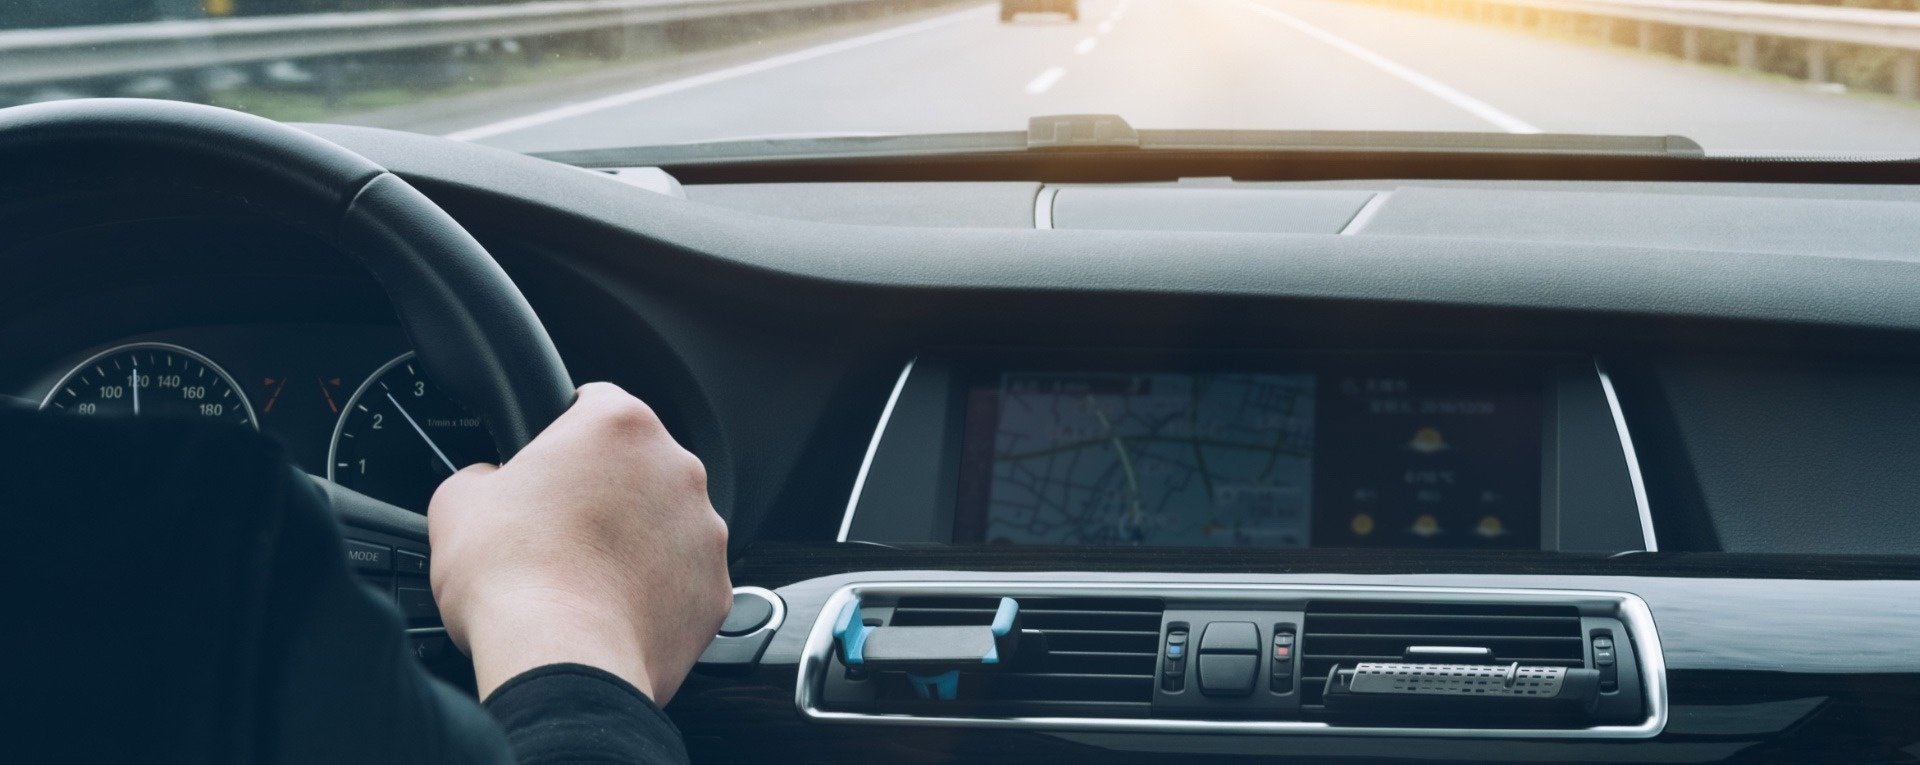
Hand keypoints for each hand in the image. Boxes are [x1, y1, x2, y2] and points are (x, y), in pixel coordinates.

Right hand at [427, 382, 731, 702]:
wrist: (561, 661)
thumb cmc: (513, 577)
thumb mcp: (459, 502)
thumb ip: (482, 474)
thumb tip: (489, 484)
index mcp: (620, 426)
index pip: (596, 402)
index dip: (563, 432)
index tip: (547, 462)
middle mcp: (678, 469)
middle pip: (638, 465)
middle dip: (604, 490)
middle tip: (558, 529)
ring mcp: (705, 530)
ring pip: (666, 522)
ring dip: (634, 539)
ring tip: (585, 576)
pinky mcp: (715, 587)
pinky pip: (683, 578)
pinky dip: (656, 590)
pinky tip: (613, 609)